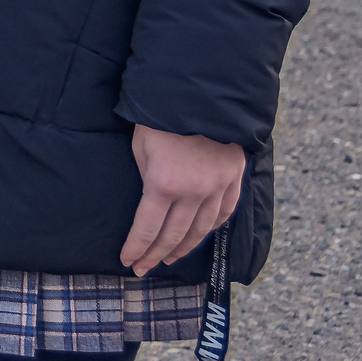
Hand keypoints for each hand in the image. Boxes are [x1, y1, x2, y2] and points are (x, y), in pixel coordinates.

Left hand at [120, 125, 245, 274]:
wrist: (202, 92)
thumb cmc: (161, 116)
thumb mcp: (141, 146)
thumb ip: (146, 177)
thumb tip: (150, 200)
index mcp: (163, 184)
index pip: (147, 228)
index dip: (136, 247)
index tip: (128, 260)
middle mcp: (193, 192)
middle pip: (174, 235)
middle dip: (155, 254)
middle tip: (143, 269)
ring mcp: (217, 187)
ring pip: (201, 229)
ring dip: (184, 247)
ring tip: (168, 258)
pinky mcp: (233, 177)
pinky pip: (224, 212)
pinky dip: (211, 228)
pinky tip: (201, 235)